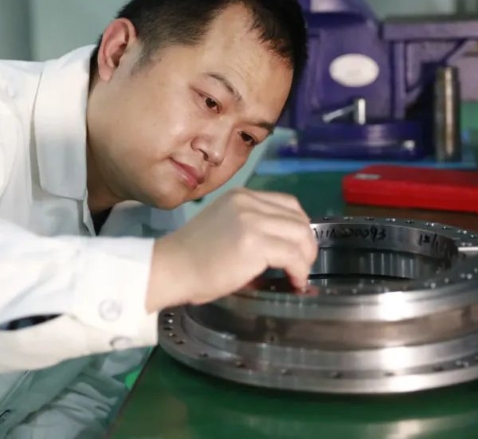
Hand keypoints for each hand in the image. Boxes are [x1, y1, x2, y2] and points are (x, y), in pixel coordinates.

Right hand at [145, 188, 318, 311]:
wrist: (171, 269)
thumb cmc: (192, 256)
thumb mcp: (223, 225)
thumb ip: (251, 225)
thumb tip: (283, 244)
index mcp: (240, 196)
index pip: (287, 204)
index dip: (298, 227)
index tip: (296, 248)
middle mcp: (249, 202)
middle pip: (298, 218)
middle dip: (306, 244)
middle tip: (300, 265)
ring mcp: (252, 221)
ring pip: (301, 235)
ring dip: (305, 258)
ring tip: (297, 275)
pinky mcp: (255, 243)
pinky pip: (294, 256)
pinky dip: (299, 271)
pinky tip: (293, 281)